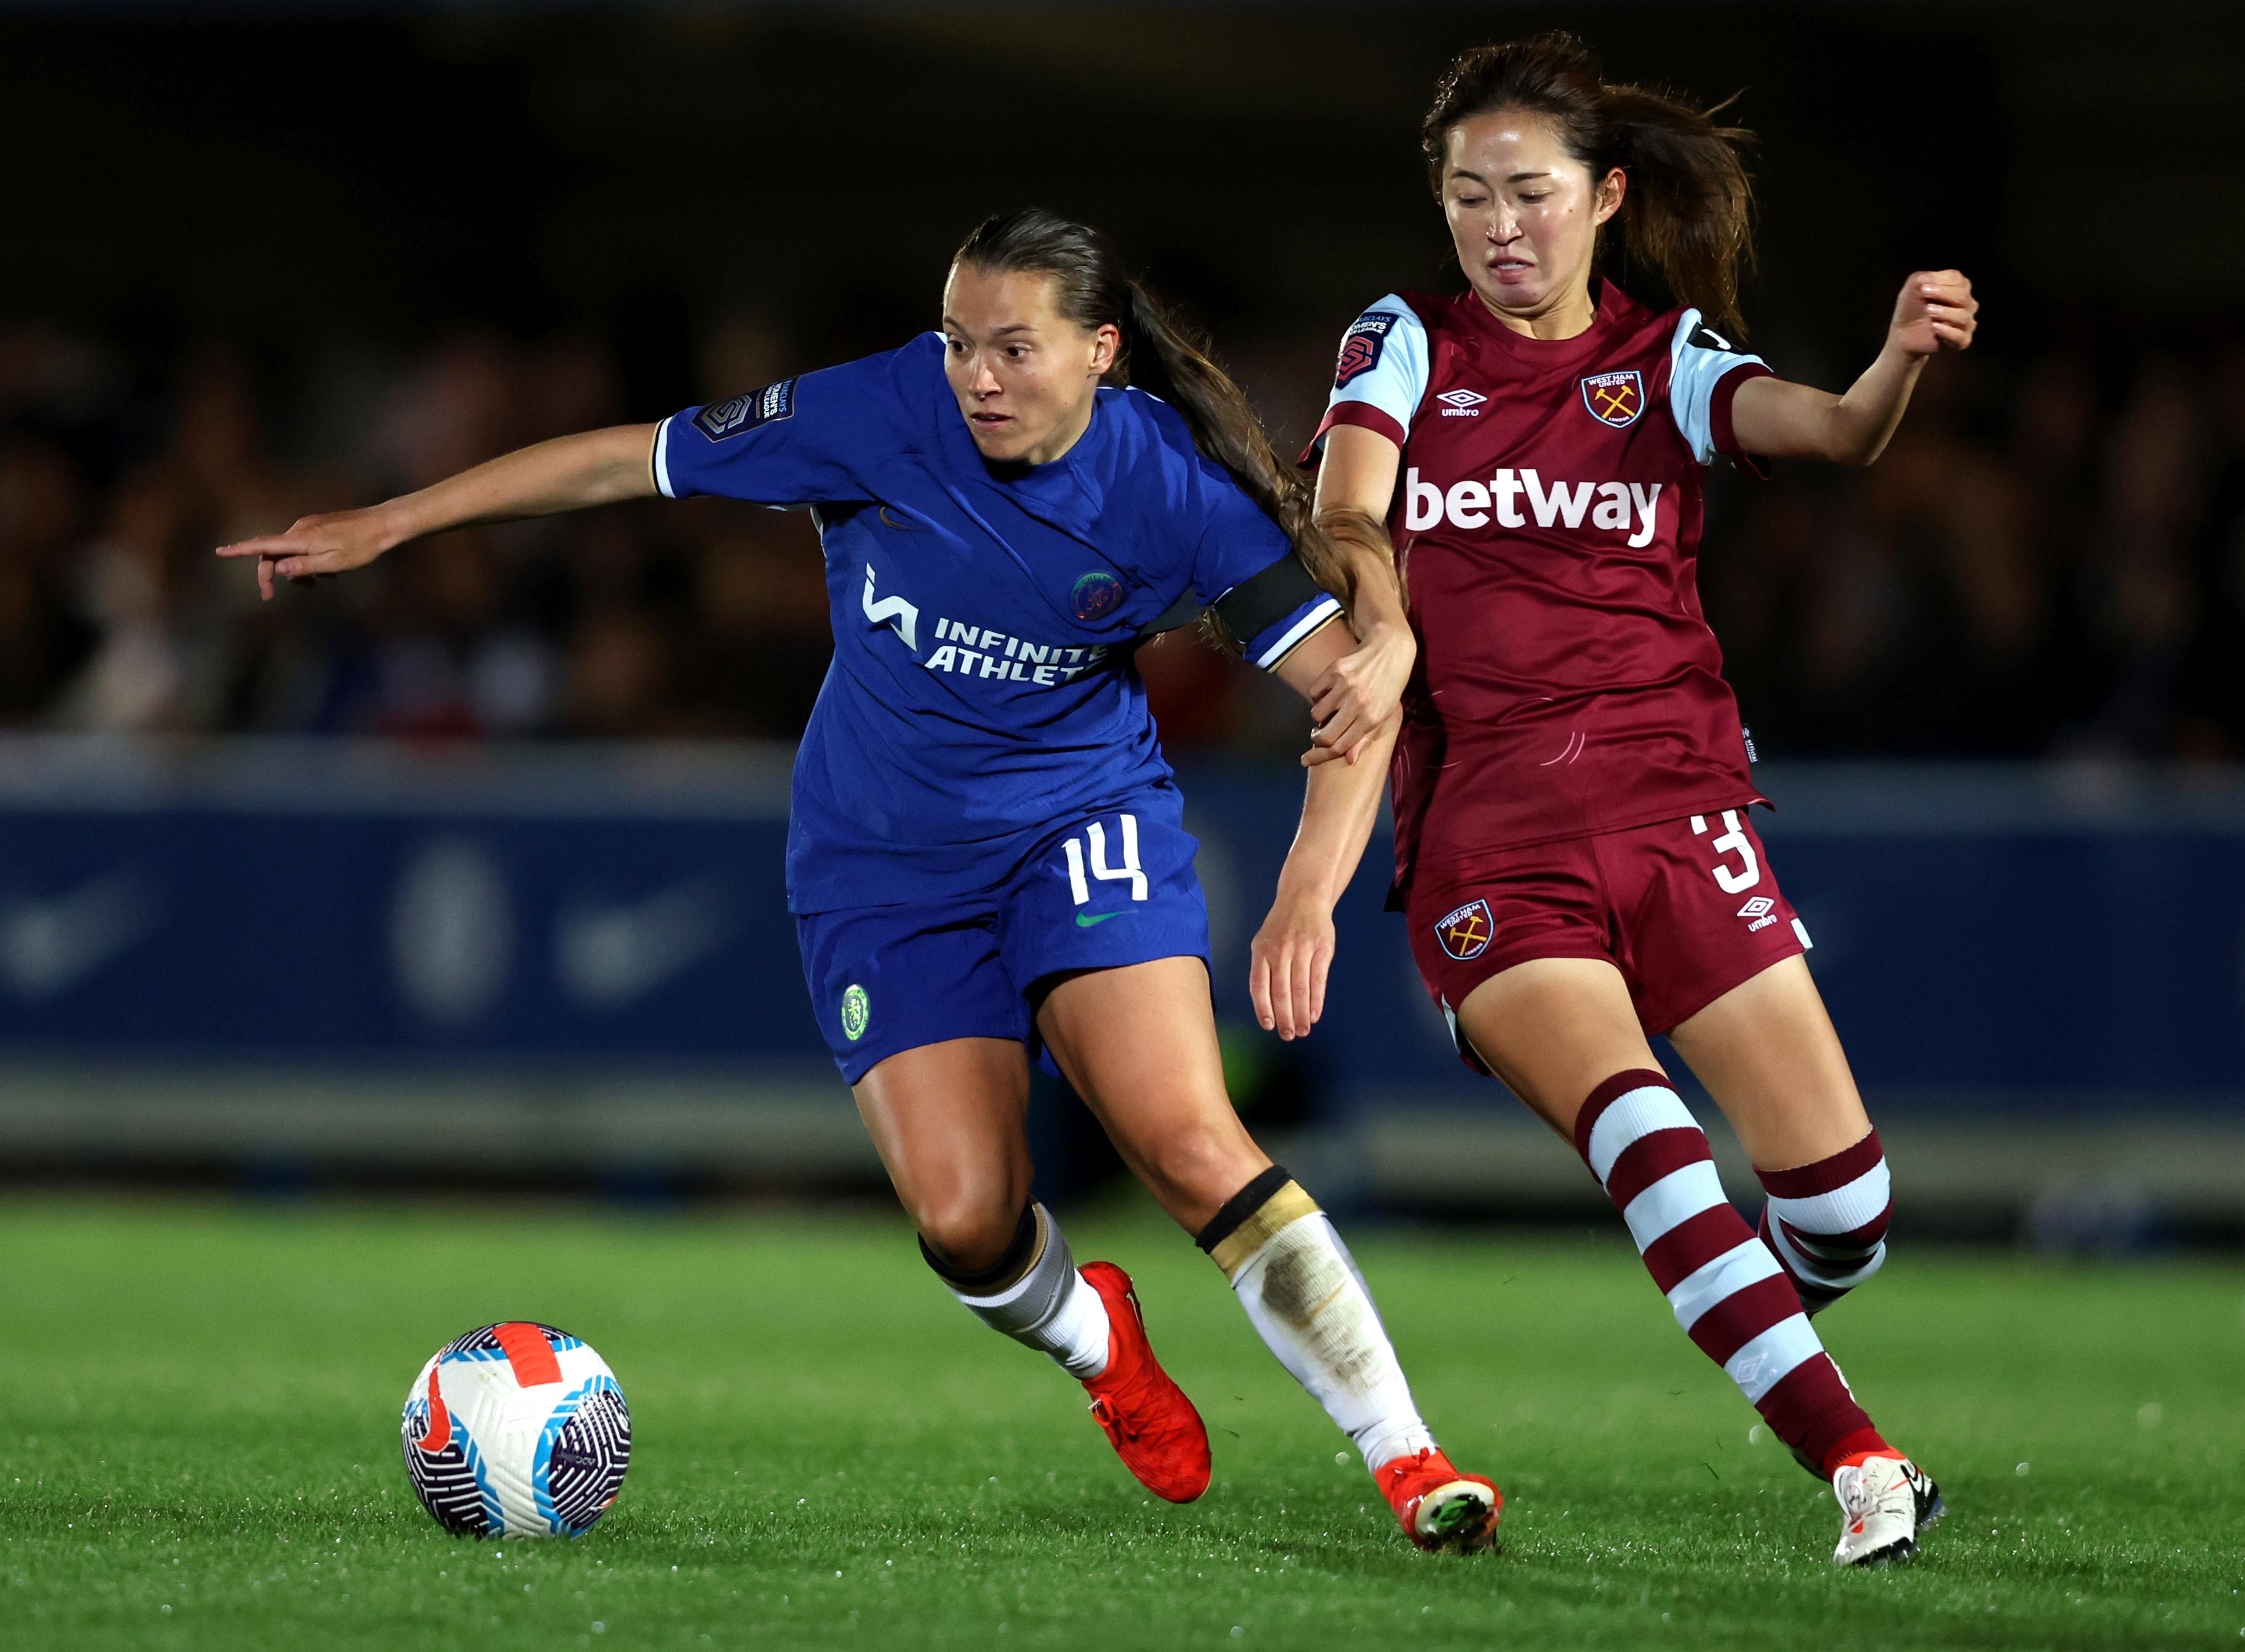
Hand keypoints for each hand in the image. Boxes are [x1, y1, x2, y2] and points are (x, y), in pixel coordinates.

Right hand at [216, 505, 399, 600]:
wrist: (382, 525)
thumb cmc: (360, 547)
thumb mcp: (333, 563)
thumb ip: (304, 566)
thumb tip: (277, 569)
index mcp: (300, 538)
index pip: (263, 545)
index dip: (240, 550)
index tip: (220, 552)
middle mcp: (299, 529)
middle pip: (272, 552)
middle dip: (269, 574)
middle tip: (268, 597)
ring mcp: (309, 526)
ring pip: (289, 551)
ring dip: (294, 570)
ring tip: (315, 585)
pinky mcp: (319, 527)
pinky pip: (303, 546)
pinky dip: (307, 561)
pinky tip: (328, 573)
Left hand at [1249, 892, 1335, 1040]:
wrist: (1304, 897)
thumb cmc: (1281, 926)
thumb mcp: (1263, 942)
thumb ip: (1263, 969)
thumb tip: (1266, 1005)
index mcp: (1261, 951)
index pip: (1259, 986)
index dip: (1263, 1009)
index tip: (1269, 1026)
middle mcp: (1280, 951)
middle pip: (1281, 992)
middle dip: (1284, 1018)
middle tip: (1288, 1035)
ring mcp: (1302, 949)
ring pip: (1301, 989)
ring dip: (1301, 1014)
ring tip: (1303, 1029)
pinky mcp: (1322, 949)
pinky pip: (1318, 980)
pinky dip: (1316, 1000)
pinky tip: (1314, 1014)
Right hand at [1303, 620, 1413, 767]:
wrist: (1391, 649)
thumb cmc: (1389, 686)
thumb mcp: (1384, 714)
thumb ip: (1365, 738)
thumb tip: (1348, 759)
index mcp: (1372, 719)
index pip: (1339, 747)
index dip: (1319, 757)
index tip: (1306, 760)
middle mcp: (1358, 704)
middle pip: (1325, 735)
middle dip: (1317, 739)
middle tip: (1318, 734)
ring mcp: (1345, 686)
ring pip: (1316, 714)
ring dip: (1320, 714)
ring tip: (1332, 706)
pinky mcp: (1335, 670)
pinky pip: (1314, 691)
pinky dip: (1318, 694)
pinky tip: (1330, 689)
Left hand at [1888, 270, 1977, 358]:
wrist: (1903, 333)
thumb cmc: (1912, 307)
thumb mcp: (1913, 287)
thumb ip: (1924, 277)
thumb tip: (1933, 278)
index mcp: (1959, 287)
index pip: (1958, 280)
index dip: (1941, 283)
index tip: (1923, 289)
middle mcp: (1967, 304)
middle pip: (1962, 296)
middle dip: (1943, 295)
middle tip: (1925, 299)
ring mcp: (1966, 322)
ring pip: (1963, 316)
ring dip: (1944, 313)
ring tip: (1929, 312)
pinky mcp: (1962, 340)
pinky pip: (1961, 336)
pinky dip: (1947, 332)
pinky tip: (1935, 328)